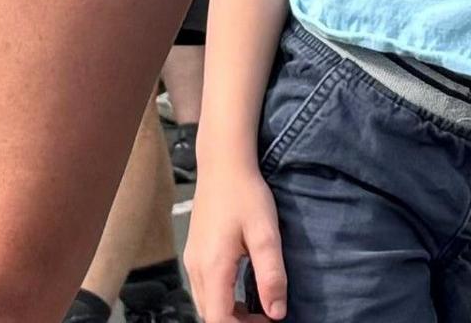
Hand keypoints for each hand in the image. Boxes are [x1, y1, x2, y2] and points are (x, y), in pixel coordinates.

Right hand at [182, 163, 286, 318]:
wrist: (223, 164)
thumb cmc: (245, 194)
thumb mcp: (265, 234)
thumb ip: (271, 275)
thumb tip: (277, 312)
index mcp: (213, 267)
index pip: (218, 319)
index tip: (268, 322)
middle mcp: (197, 268)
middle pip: (209, 316)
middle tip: (267, 317)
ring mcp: (193, 260)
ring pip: (205, 304)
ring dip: (229, 314)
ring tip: (258, 310)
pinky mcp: (195, 253)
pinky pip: (204, 289)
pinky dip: (222, 301)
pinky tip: (242, 293)